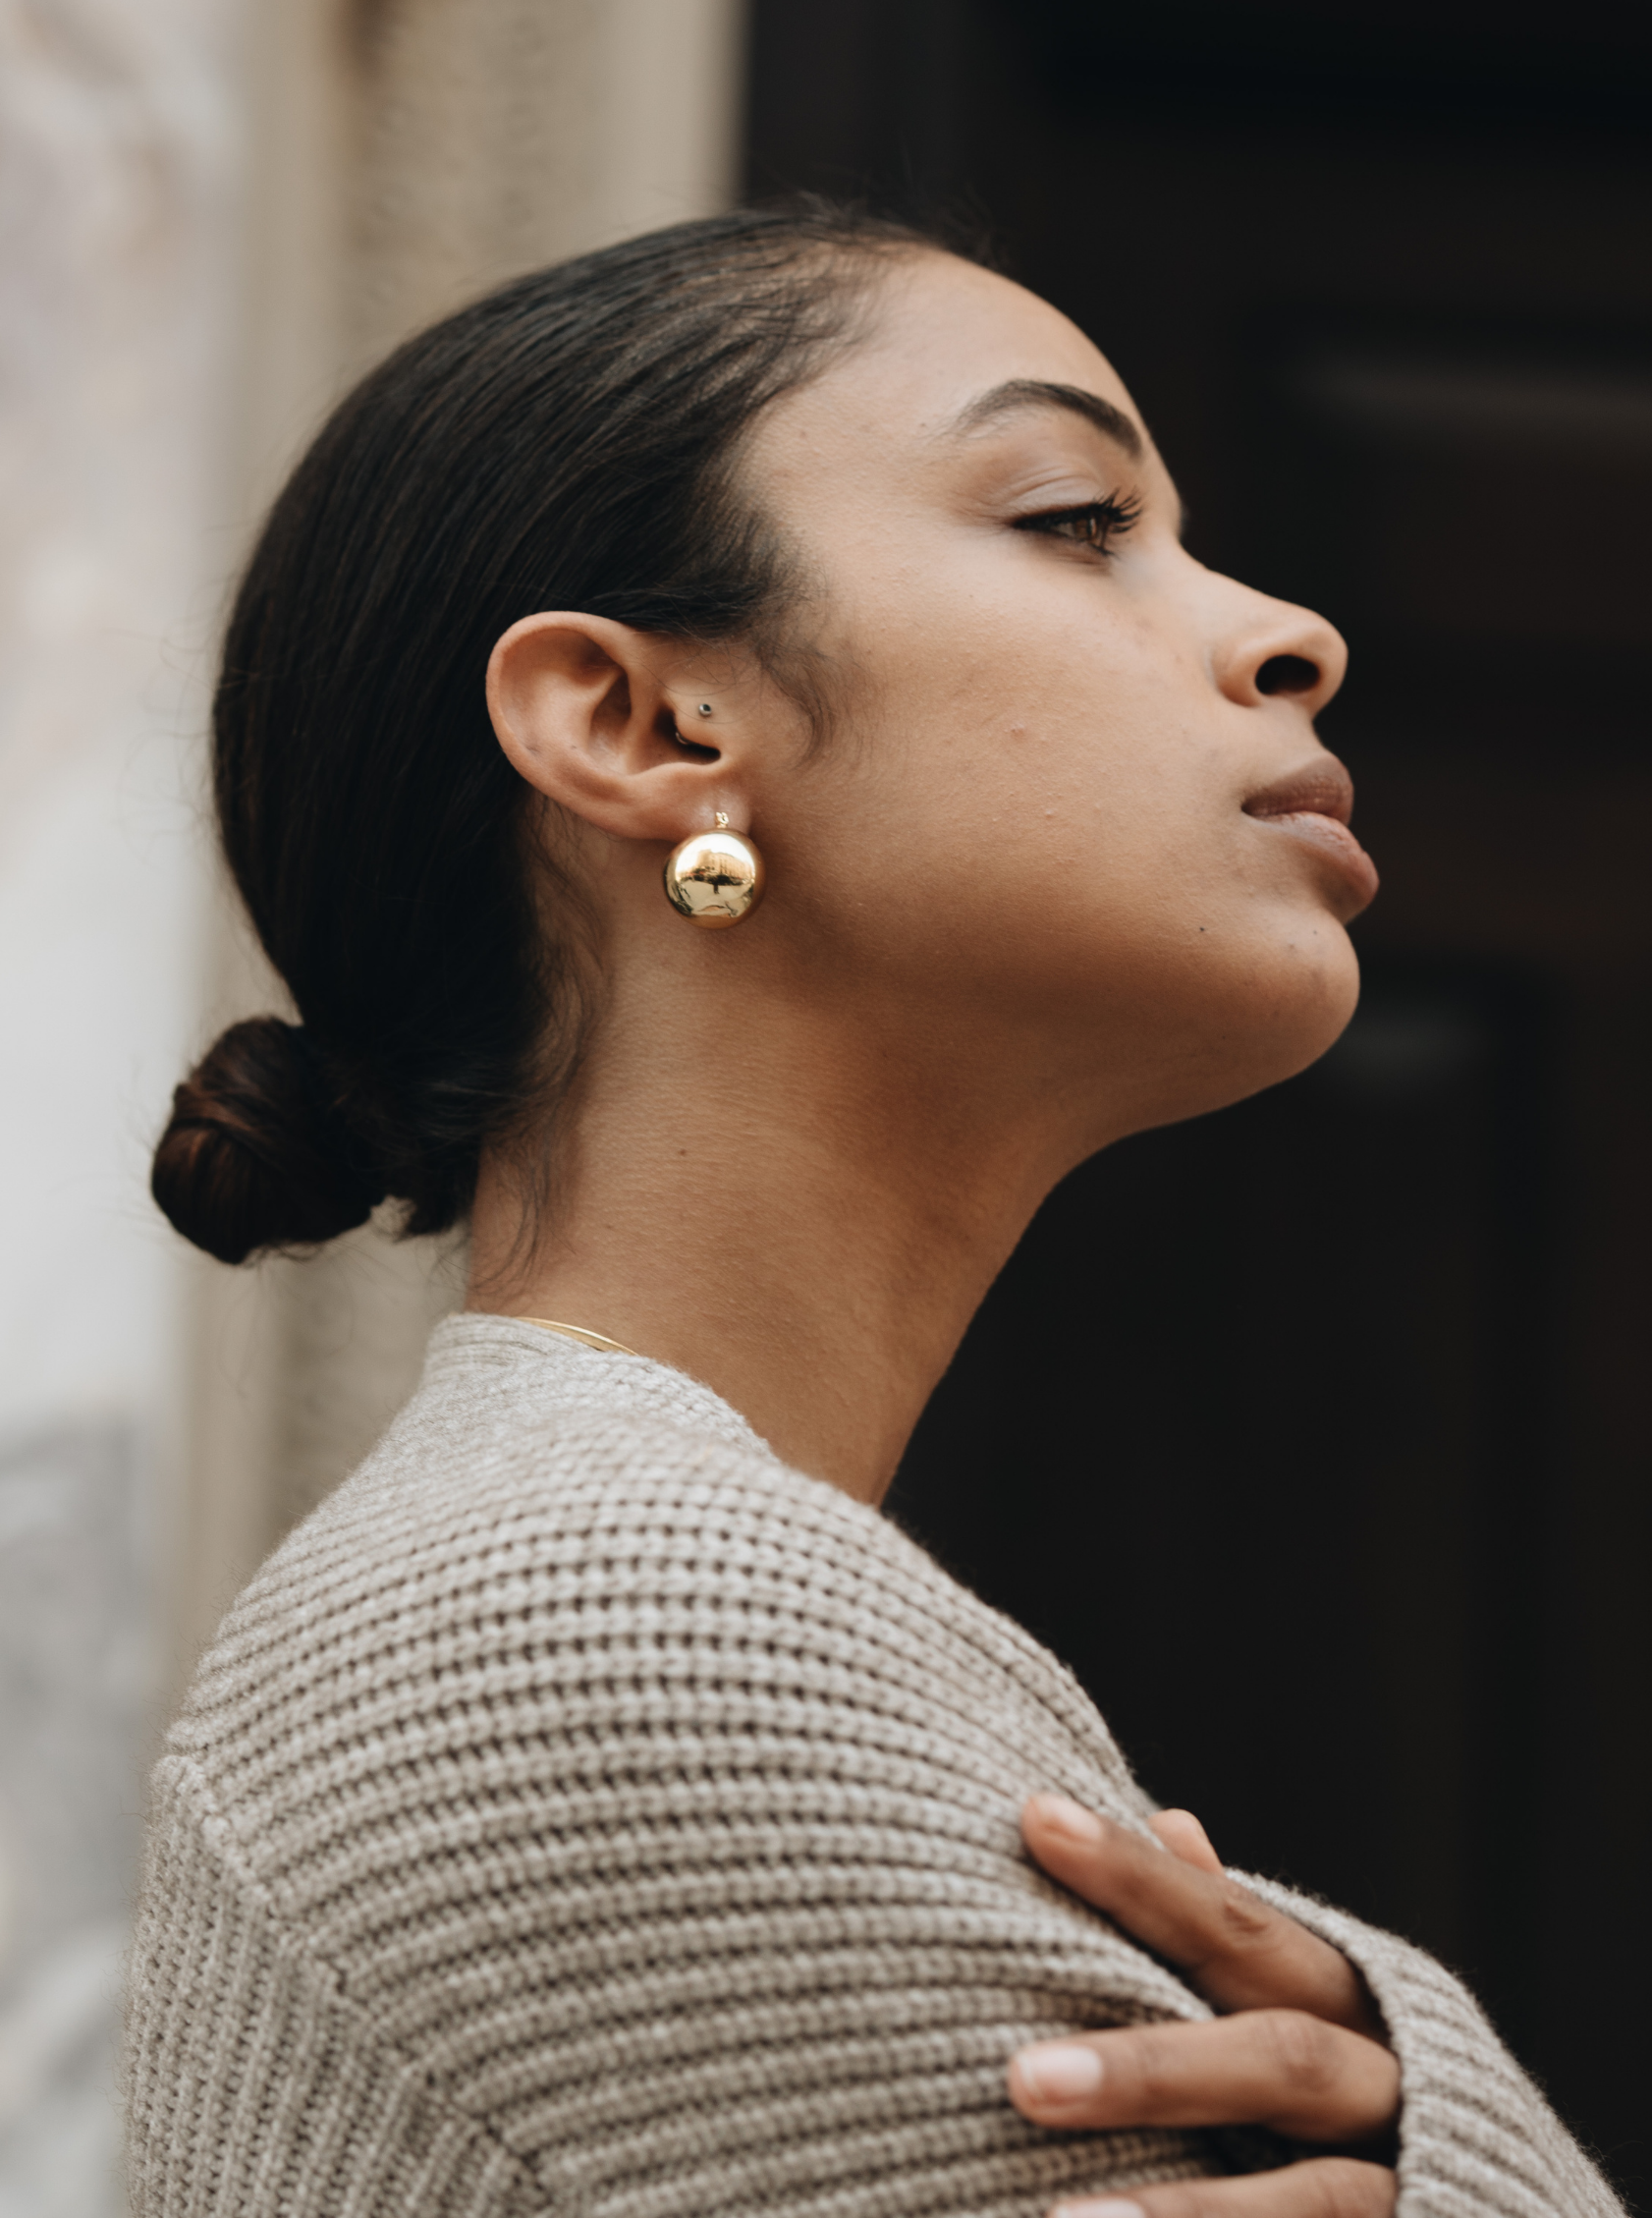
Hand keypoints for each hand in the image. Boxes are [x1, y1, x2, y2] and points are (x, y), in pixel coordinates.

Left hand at [1008, 1796, 1398, 2217]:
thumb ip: (1239, 1935)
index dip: (1138, 1876)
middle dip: (1150, 2070)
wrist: (1499, 2207)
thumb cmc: (1365, 2106)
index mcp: (1351, 2000)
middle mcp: (1391, 2087)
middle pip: (1279, 2060)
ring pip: (1312, 2198)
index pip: (1236, 1923)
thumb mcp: (1315, 2009)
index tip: (1036, 1820)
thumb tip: (1168, 1821)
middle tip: (1023, 2080)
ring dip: (1188, 2214)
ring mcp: (1412, 2185)